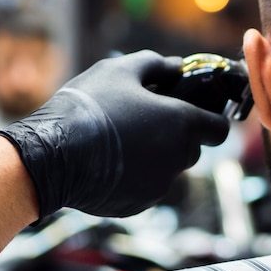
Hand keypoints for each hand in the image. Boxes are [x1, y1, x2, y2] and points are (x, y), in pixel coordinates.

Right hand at [0, 50, 229, 221]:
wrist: (51, 155)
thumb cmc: (89, 106)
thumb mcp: (121, 69)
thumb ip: (157, 65)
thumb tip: (177, 66)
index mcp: (183, 123)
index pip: (219, 129)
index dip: (212, 119)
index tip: (199, 114)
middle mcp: (178, 158)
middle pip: (193, 149)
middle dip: (178, 137)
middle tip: (148, 122)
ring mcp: (160, 186)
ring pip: (169, 170)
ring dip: (156, 158)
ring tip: (123, 143)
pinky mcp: (139, 205)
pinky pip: (147, 188)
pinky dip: (136, 178)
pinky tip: (110, 164)